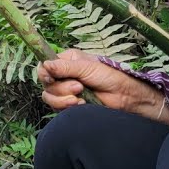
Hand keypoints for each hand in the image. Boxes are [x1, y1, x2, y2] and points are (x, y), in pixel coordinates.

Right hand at [36, 49, 161, 116]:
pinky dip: (68, 107)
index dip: (44, 74)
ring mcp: (66, 91)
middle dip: (61, 89)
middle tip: (79, 87)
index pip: (44, 66)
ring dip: (63, 99)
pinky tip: (82, 104)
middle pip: (46, 84)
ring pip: (49, 97)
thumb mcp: (86, 68)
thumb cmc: (110, 77)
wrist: (124, 96)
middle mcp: (64, 75)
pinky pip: (57, 107)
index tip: (51, 78)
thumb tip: (44, 65)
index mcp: (67, 61)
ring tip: (80, 98)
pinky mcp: (69, 104)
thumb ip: (64, 67)